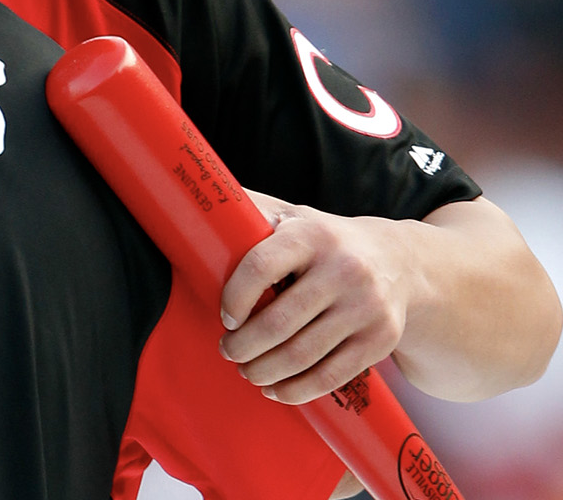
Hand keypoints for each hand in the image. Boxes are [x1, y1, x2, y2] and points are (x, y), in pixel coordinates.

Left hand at [218, 190, 414, 403]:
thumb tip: (190, 200)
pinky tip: (275, 389)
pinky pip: (332, 375)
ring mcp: (366, 307)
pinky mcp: (380, 340)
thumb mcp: (292, 217)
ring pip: (302, 354)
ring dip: (264, 371)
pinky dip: (297, 389)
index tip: (224, 317)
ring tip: (246, 370)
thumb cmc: (325, 241)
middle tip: (226, 350)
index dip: (234, 297)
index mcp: (312, 235)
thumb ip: (249, 211)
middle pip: (279, 322)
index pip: (260, 266)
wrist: (399, 262)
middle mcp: (344, 269)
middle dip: (243, 345)